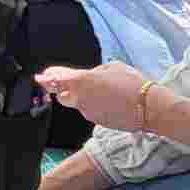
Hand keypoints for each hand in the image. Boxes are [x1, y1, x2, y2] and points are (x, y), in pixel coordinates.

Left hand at [35, 61, 153, 135]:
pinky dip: (96, 106)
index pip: (56, 79)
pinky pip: (91, 111)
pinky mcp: (97, 122)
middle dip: (61, 90)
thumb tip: (91, 75)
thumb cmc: (132, 84)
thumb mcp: (113, 67)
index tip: (41, 77)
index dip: (47, 77)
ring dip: (84, 98)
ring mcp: (88, 112)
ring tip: (103, 91)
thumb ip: (95, 71)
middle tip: (66, 84)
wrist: (149, 107)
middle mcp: (80, 98)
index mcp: (81, 81)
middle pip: (61, 95)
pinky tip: (110, 101)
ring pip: (78, 104)